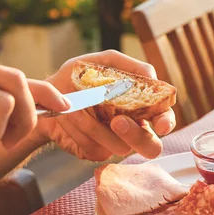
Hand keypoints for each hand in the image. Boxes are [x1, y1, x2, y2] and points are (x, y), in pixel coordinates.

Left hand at [37, 50, 175, 160]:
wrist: (47, 96)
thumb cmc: (79, 76)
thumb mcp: (103, 62)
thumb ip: (130, 66)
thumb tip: (151, 76)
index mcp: (142, 105)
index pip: (164, 117)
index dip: (166, 122)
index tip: (161, 125)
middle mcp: (133, 127)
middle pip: (151, 146)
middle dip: (136, 135)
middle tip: (117, 120)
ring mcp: (115, 142)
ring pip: (120, 148)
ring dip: (96, 127)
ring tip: (78, 108)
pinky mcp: (95, 152)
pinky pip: (96, 151)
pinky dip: (80, 133)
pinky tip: (71, 118)